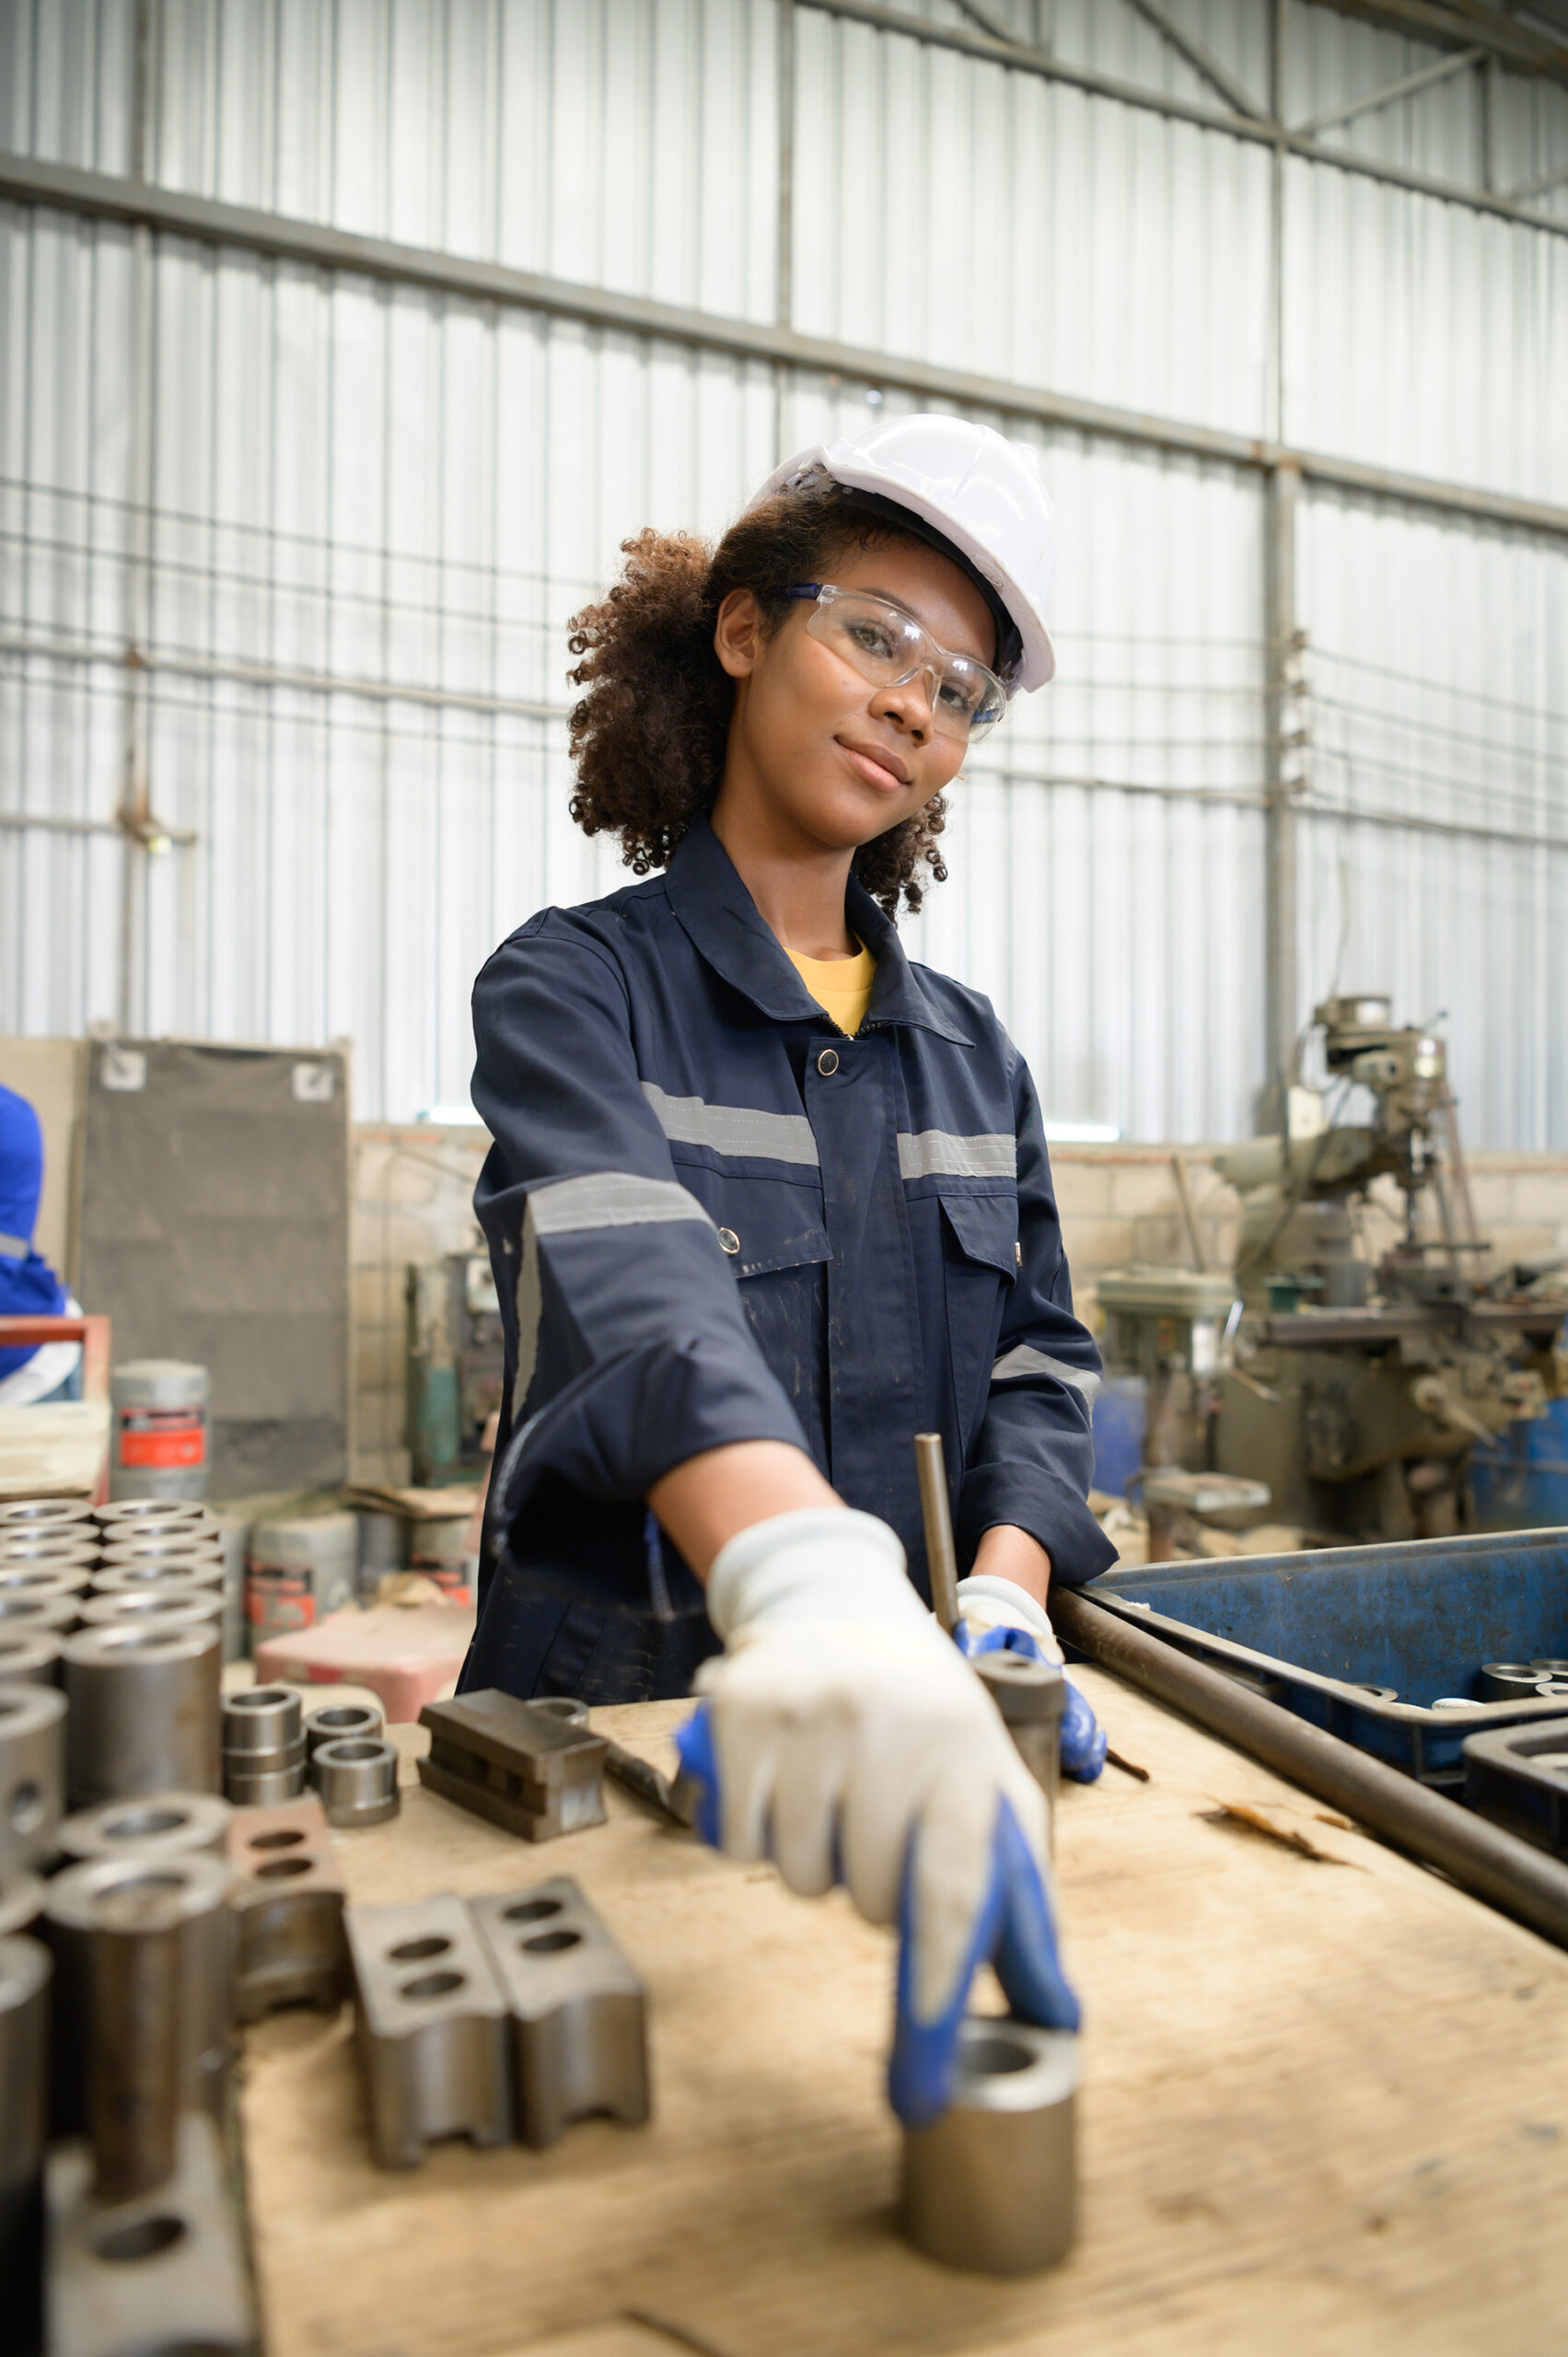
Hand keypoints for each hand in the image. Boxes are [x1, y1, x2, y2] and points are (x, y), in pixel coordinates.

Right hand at [675, 1508, 1078, 2125]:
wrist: (836, 1609)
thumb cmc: (926, 1714)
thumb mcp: (988, 1780)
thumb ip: (1018, 1896)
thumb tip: (1059, 2013)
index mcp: (962, 1753)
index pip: (950, 1886)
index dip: (934, 1977)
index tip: (924, 2050)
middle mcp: (887, 1730)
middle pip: (866, 1895)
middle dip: (871, 1888)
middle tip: (877, 1828)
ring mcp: (807, 1718)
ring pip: (795, 1874)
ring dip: (813, 1862)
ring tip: (834, 1798)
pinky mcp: (739, 1714)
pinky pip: (736, 1839)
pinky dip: (753, 1833)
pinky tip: (783, 1783)